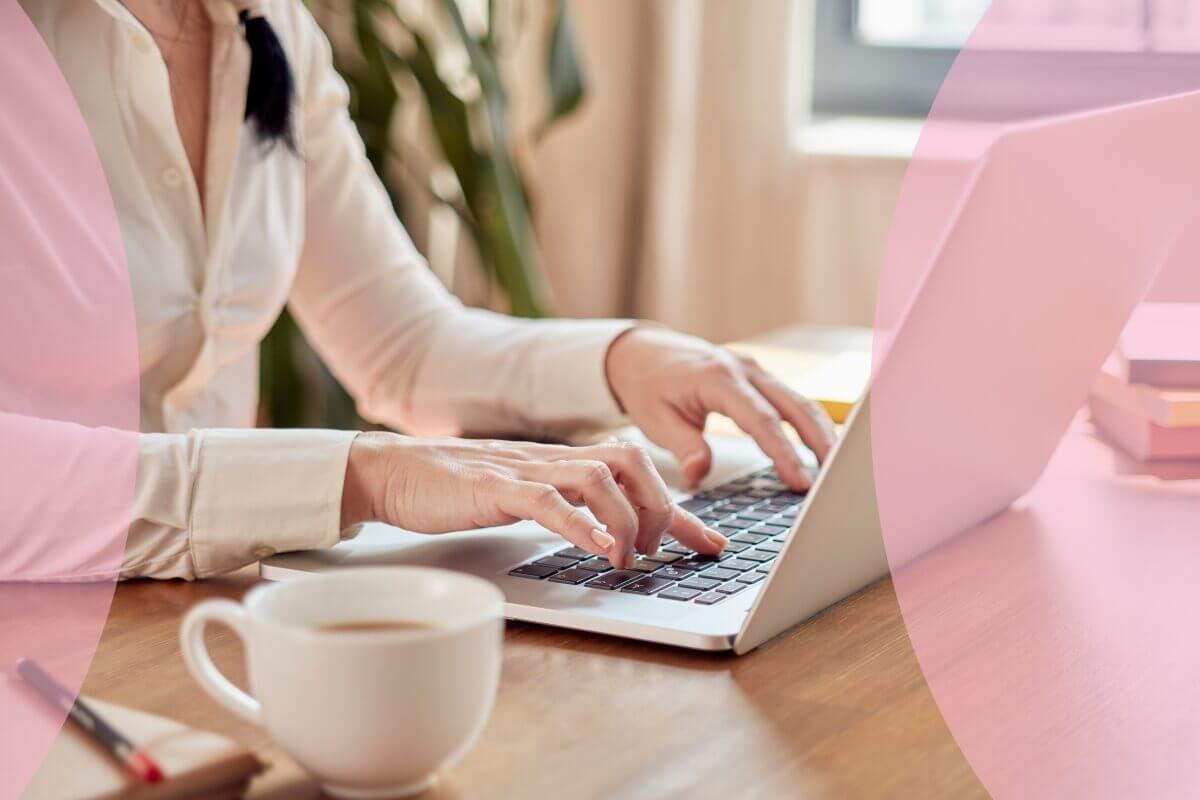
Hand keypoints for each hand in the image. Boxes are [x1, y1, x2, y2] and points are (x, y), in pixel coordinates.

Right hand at [340, 433, 727, 567]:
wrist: (391, 471)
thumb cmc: (452, 488)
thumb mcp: (521, 496)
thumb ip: (561, 506)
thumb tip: (602, 534)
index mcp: (563, 462)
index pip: (638, 475)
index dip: (682, 512)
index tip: (711, 544)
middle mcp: (552, 459)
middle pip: (632, 463)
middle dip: (661, 509)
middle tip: (659, 551)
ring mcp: (525, 469)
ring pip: (600, 476)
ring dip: (626, 520)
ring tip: (627, 558)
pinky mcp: (495, 487)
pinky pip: (548, 500)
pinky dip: (580, 523)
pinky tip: (596, 547)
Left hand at [605, 328, 836, 491]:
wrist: (642, 352)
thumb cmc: (648, 383)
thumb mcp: (655, 419)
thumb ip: (683, 447)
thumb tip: (699, 475)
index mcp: (718, 379)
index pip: (761, 421)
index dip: (784, 453)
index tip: (800, 481)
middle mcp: (744, 370)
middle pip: (795, 406)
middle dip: (820, 443)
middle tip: (835, 480)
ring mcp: (754, 370)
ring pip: (800, 401)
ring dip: (821, 434)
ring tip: (835, 469)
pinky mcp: (758, 376)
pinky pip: (791, 400)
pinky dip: (808, 424)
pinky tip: (820, 448)